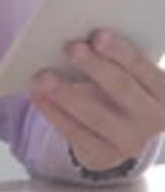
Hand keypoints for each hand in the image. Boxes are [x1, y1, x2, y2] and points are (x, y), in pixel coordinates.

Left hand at [30, 30, 164, 170]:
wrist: (120, 132)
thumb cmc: (121, 86)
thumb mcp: (129, 73)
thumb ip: (115, 58)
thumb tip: (82, 40)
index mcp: (163, 92)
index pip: (143, 68)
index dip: (120, 52)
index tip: (97, 35)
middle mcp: (152, 119)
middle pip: (121, 88)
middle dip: (94, 66)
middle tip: (70, 47)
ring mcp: (129, 142)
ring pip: (95, 115)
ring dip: (66, 93)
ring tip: (43, 76)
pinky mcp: (103, 156)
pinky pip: (75, 134)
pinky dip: (54, 113)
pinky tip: (38, 96)